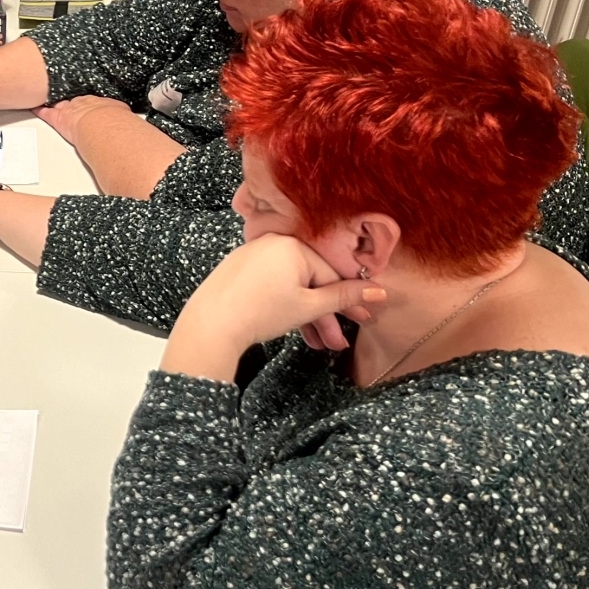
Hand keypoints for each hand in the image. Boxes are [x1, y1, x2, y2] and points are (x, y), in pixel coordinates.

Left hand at [34, 95, 129, 148]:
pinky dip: (39, 109)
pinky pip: (46, 113)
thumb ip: (124, 119)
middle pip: (74, 100)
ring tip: (45, 96)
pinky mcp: (59, 120)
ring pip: (59, 103)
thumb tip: (136, 129)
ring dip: (54, 102)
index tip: (85, 104)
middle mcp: (84, 103)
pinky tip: (33, 106)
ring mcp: (70, 110)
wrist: (102, 125)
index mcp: (100, 103)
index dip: (87, 103)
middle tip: (64, 99)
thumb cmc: (115, 124)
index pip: (91, 101)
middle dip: (69, 100)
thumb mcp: (124, 116)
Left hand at [163, 234, 385, 380]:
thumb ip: (343, 298)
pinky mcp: (238, 270)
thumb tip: (379, 291)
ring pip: (290, 286)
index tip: (364, 320)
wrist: (210, 325)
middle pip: (310, 281)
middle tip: (337, 342)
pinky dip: (284, 305)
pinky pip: (271, 285)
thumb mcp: (308, 307)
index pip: (330, 275)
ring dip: (306, 316)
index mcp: (292, 245)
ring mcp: (252, 256)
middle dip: (325, 316)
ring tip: (316, 344)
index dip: (348, 301)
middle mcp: (272, 243)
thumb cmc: (261, 312)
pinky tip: (293, 328)